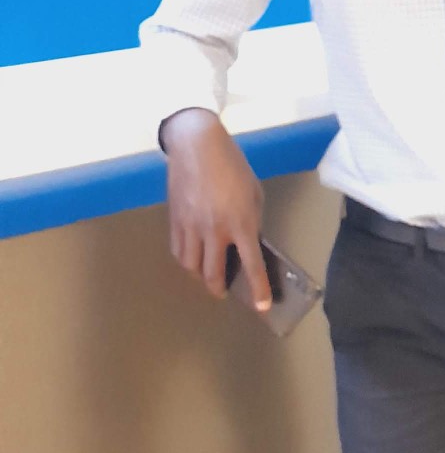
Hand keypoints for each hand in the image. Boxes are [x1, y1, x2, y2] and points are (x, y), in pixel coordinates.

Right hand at [162, 108, 271, 308]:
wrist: (196, 145)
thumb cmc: (233, 165)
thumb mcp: (253, 193)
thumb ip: (251, 221)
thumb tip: (247, 242)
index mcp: (241, 223)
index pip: (251, 265)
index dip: (258, 289)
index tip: (261, 306)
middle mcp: (215, 230)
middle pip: (212, 275)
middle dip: (219, 289)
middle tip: (224, 291)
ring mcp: (191, 226)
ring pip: (191, 267)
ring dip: (200, 276)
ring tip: (207, 274)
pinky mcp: (175, 219)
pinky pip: (178, 250)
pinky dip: (186, 259)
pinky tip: (193, 257)